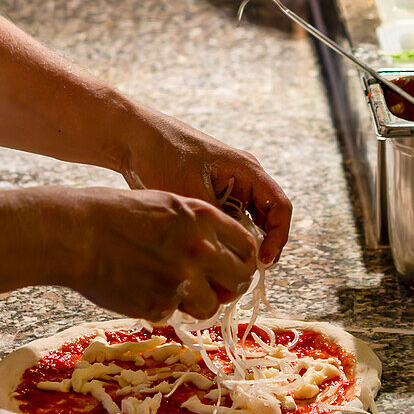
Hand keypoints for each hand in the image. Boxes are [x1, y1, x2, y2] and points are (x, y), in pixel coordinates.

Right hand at [65, 187, 257, 321]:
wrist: (76, 233)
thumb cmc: (116, 214)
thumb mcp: (168, 206)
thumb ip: (199, 227)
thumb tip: (222, 253)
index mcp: (203, 218)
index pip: (247, 248)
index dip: (242, 262)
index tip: (233, 268)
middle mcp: (199, 249)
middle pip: (239, 279)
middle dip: (229, 286)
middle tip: (214, 288)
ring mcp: (181, 280)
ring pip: (211, 305)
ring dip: (197, 302)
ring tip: (170, 287)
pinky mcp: (159, 305)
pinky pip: (175, 314)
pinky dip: (162, 306)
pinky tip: (140, 287)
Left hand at [119, 105, 292, 265]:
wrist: (133, 139)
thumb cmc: (162, 156)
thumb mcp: (190, 194)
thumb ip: (216, 223)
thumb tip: (231, 257)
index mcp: (246, 169)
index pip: (280, 207)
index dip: (278, 237)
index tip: (262, 261)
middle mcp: (243, 177)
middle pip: (268, 218)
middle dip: (261, 246)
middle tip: (244, 273)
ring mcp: (228, 186)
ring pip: (247, 222)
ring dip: (241, 244)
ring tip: (226, 268)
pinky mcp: (211, 194)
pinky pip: (228, 220)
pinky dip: (225, 238)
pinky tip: (211, 255)